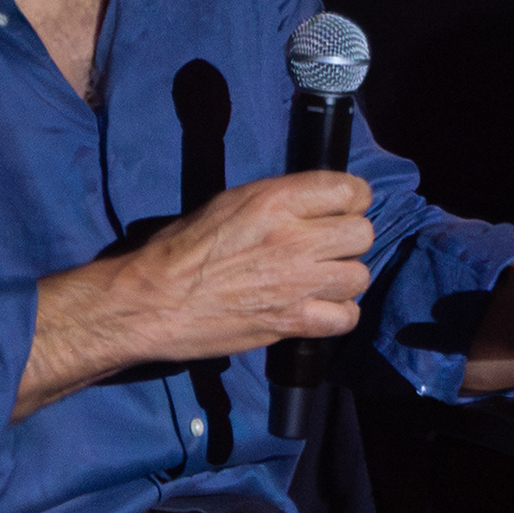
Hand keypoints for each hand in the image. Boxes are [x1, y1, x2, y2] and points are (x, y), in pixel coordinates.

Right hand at [132, 170, 372, 354]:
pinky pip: (347, 318)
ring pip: (360, 276)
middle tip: (324, 250)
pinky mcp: (294, 322)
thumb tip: (315, 205)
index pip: (352, 190)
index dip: (349, 202)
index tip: (335, 212)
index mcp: (276, 200)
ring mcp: (298, 283)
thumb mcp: (229, 204)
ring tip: (318, 282)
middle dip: (347, 241)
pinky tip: (316, 310)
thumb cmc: (179, 249)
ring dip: (342, 280)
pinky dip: (337, 315)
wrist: (151, 302)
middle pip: (363, 233)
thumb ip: (280, 202)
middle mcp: (295, 238)